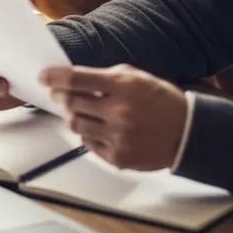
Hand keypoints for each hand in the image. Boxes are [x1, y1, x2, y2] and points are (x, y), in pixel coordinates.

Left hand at [41, 64, 187, 170]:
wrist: (189, 133)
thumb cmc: (160, 100)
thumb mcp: (136, 77)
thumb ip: (104, 76)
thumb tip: (73, 77)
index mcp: (122, 86)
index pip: (76, 79)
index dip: (54, 76)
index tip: (43, 76)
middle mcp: (119, 112)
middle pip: (71, 102)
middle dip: (60, 96)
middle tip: (57, 94)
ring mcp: (118, 136)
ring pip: (75, 124)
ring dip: (72, 116)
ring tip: (78, 111)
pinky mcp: (119, 157)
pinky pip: (88, 144)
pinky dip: (88, 134)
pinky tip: (97, 128)